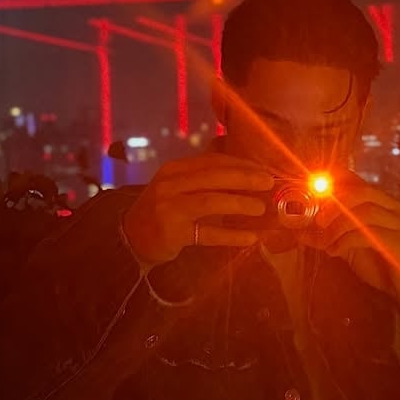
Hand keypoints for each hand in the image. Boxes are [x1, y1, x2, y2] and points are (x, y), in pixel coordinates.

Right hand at [122, 154, 273, 266]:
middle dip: (245, 179)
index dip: (240, 164)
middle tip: (269, 183)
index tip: (263, 170)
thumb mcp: (177, 187)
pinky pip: (206, 234)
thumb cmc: (163, 210)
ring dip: (239, 204)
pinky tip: (250, 237)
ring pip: (210, 202)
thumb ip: (204, 179)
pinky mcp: (172, 233)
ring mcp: (169, 208)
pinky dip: (230, 235)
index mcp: (174, 169)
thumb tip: (247, 174)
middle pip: (213, 177)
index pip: (212, 161)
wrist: (130, 238)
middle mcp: (169, 185)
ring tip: (261, 208)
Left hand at [307, 177, 399, 342]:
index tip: (311, 192)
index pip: (356, 181)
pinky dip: (345, 241)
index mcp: (382, 202)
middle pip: (360, 190)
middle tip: (317, 220)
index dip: (332, 181)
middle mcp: (393, 207)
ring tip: (325, 242)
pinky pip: (368, 233)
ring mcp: (398, 222)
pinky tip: (334, 252)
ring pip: (363, 211)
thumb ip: (327, 236)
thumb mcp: (349, 247)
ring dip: (337, 227)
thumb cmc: (383, 264)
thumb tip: (298, 232)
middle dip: (333, 203)